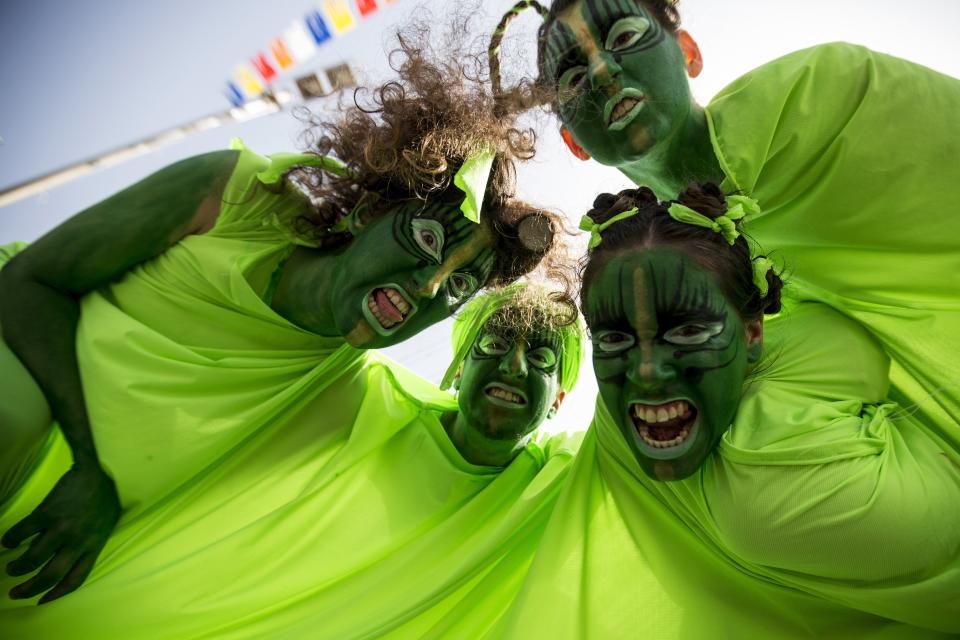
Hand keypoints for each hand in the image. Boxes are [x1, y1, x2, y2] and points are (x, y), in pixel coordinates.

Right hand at [2, 464, 120, 602]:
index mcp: (95, 545)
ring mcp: (63, 527)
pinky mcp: (48, 512)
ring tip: (12, 568)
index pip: (77, 578)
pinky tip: (9, 541)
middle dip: (29, 589)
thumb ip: (91, 541)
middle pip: (51, 575)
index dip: (57, 594)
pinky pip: (21, 533)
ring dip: (18, 568)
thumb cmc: (103, 497)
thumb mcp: (105, 524)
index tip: (41, 601)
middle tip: (15, 593)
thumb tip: (73, 556)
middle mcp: (79, 540)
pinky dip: (11, 540)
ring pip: (33, 559)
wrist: (100, 469)